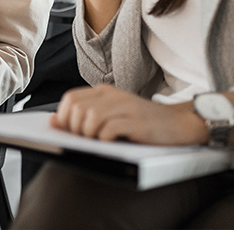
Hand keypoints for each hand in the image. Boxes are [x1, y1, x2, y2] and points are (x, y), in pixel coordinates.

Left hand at [50, 85, 205, 145]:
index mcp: (105, 92)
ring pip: (90, 117)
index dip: (64, 117)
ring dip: (89, 134)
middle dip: (75, 128)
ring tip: (99, 141)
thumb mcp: (113, 114)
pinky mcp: (136, 122)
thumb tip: (54, 120)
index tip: (69, 132)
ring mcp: (125, 107)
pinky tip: (112, 142)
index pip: (70, 98)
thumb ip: (84, 114)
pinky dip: (104, 139)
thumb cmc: (144, 122)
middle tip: (86, 139)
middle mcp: (113, 96)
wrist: (179, 122)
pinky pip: (109, 129)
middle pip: (77, 108)